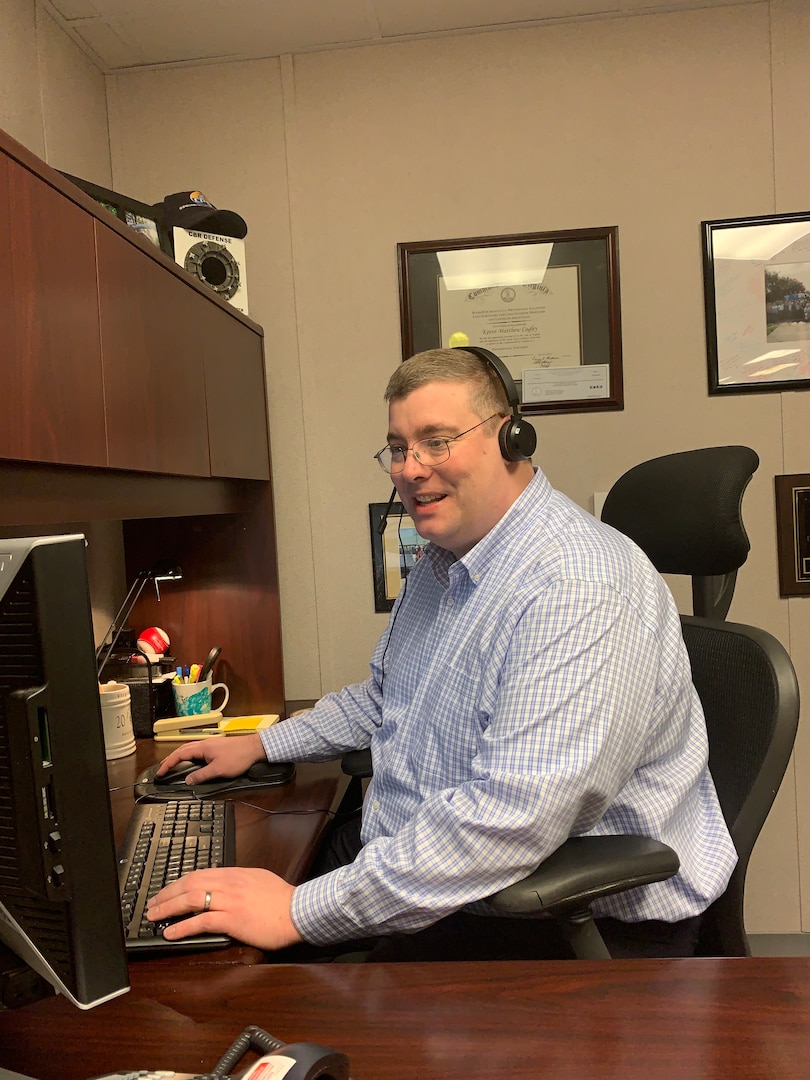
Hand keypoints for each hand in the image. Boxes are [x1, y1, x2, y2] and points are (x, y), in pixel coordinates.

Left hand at [146, 866, 302, 950]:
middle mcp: (228, 884)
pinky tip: (171, 933)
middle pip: (189, 883)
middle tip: (152, 903)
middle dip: (167, 893)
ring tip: (154, 916)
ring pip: (190, 899)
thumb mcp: (258, 879)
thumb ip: (239, 881)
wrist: (297, 910)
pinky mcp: (231, 920)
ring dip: (168, 907)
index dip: (179, 882)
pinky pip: (201, 921)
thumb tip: (225, 886)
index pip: (198, 874)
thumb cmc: (282, 898)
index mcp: (234, 873)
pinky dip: (183, 926)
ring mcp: (229, 901)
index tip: (167, 890)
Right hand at [155, 733, 264, 782]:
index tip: (160, 772)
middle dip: (170, 759)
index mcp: (202, 747)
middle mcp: (204, 743)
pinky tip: (192, 761)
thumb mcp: (218, 770)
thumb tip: (188, 780)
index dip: (168, 764)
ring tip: (173, 765)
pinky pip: (197, 750)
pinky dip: (189, 755)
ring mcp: (210, 744)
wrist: (254, 748)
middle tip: (163, 768)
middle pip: (182, 750)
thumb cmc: (238, 757)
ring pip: (189, 749)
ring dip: (179, 756)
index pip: (179, 755)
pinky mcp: (216, 747)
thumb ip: (201, 775)